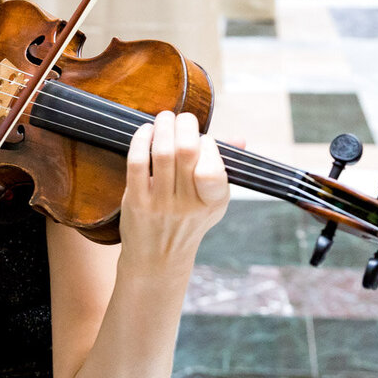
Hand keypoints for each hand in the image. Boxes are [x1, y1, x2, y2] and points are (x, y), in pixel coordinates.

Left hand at [118, 111, 229, 269]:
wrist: (157, 260)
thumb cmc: (186, 223)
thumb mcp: (212, 201)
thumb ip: (222, 167)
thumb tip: (240, 139)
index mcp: (213, 202)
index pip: (213, 165)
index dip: (207, 144)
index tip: (202, 139)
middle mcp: (189, 204)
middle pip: (186, 151)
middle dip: (184, 124)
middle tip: (181, 117)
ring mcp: (161, 204)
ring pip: (162, 153)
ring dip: (162, 127)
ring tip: (164, 118)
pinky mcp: (137, 202)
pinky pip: (137, 163)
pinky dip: (141, 141)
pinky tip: (145, 132)